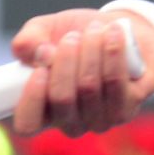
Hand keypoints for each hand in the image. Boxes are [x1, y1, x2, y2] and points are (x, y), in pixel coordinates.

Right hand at [9, 8, 153, 135]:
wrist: (121, 32)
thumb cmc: (78, 36)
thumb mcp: (46, 30)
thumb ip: (28, 40)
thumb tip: (35, 53)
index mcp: (42, 110)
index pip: (27, 124)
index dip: (30, 99)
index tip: (39, 69)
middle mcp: (69, 122)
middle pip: (62, 98)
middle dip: (65, 60)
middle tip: (72, 36)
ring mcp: (99, 121)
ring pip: (89, 87)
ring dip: (91, 51)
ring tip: (94, 29)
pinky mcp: (126, 110)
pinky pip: (115, 81)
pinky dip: (113, 52)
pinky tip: (113, 33)